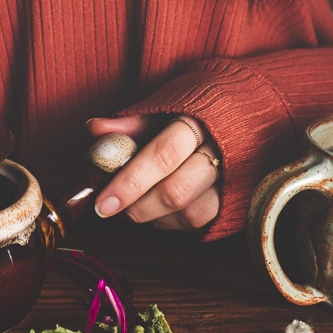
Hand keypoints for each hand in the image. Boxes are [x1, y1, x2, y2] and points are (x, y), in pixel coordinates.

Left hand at [84, 112, 221, 230]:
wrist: (237, 113)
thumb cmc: (192, 112)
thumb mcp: (162, 108)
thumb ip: (130, 123)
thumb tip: (94, 130)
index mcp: (198, 121)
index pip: (163, 155)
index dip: (130, 182)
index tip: (103, 203)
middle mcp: (220, 152)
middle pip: (176, 191)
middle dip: (136, 207)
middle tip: (109, 209)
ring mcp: (231, 179)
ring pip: (190, 213)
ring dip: (153, 217)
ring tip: (133, 206)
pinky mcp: (233, 201)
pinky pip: (200, 223)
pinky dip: (172, 222)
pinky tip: (157, 211)